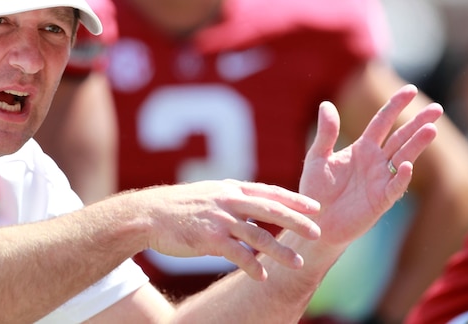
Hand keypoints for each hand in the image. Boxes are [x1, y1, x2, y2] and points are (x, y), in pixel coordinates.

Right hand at [132, 179, 321, 280]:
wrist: (149, 214)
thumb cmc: (178, 206)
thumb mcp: (208, 193)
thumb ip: (231, 199)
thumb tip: (252, 209)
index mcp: (230, 189)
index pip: (269, 191)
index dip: (294, 199)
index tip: (315, 206)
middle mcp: (229, 201)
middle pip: (271, 210)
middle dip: (297, 221)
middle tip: (318, 232)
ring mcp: (220, 219)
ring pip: (259, 235)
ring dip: (280, 251)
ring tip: (298, 263)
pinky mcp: (209, 238)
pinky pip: (236, 255)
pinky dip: (251, 267)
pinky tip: (262, 277)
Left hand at [300, 84, 441, 245]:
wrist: (315, 221)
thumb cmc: (315, 190)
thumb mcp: (317, 158)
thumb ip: (326, 133)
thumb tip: (326, 104)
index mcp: (361, 148)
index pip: (382, 122)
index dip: (395, 106)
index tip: (411, 89)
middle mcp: (375, 161)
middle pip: (400, 137)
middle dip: (417, 122)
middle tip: (437, 108)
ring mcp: (381, 180)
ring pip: (403, 157)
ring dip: (417, 144)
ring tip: (431, 130)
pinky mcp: (381, 200)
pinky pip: (395, 187)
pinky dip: (401, 176)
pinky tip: (407, 165)